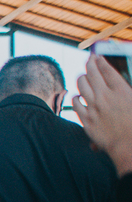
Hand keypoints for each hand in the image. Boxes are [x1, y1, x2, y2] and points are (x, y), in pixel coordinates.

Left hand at [75, 54, 131, 175]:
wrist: (128, 145)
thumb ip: (124, 91)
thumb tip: (116, 86)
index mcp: (122, 90)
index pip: (107, 69)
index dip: (100, 60)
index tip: (97, 56)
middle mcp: (105, 96)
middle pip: (92, 73)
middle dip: (89, 64)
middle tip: (89, 61)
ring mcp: (94, 107)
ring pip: (81, 85)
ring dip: (82, 78)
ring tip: (83, 76)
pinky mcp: (86, 119)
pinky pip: (75, 103)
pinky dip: (76, 97)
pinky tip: (78, 96)